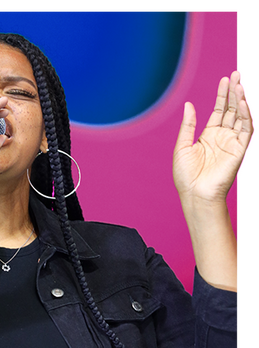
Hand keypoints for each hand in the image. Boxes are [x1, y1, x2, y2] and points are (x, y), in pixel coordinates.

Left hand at [173, 71, 254, 205]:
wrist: (195, 193)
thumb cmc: (185, 175)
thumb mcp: (182, 146)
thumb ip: (188, 126)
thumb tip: (188, 105)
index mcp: (209, 136)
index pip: (220, 111)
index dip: (223, 95)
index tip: (225, 79)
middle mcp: (222, 137)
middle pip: (232, 110)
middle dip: (234, 92)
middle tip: (236, 74)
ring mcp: (232, 143)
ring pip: (241, 116)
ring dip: (241, 100)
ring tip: (240, 84)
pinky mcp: (239, 150)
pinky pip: (246, 129)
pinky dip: (246, 115)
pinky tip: (243, 102)